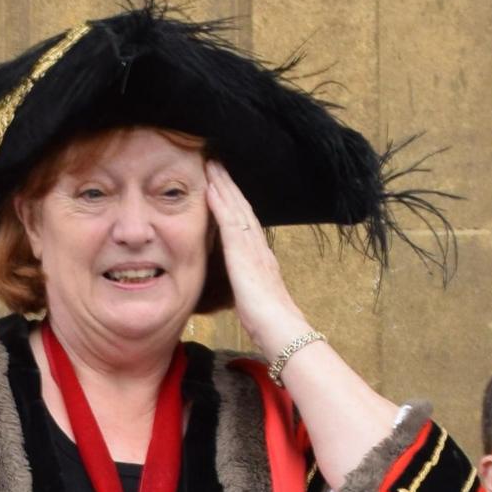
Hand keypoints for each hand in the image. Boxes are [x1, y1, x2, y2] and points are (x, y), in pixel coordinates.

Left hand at [200, 162, 310, 361]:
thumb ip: (247, 289)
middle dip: (229, 184)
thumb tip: (241, 293)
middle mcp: (259, 247)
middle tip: (216, 162)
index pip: (246, 222)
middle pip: (242, 208)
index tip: (224, 184)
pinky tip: (210, 188)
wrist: (281, 329)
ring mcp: (252, 248)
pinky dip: (220, 202)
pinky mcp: (243, 253)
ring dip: (223, 185)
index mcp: (262, 258)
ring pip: (237, 208)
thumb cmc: (269, 324)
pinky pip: (230, 221)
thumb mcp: (255, 301)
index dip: (235, 201)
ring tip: (211, 165)